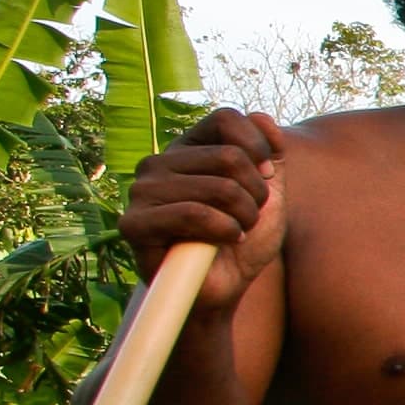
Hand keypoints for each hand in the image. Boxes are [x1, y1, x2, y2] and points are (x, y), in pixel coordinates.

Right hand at [119, 108, 287, 315]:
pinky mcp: (133, 223)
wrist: (224, 288)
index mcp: (188, 148)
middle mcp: (159, 162)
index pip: (226, 118)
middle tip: (248, 217)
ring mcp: (142, 191)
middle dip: (256, 194)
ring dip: (244, 217)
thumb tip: (261, 116)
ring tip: (235, 232)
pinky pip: (194, 213)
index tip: (267, 178)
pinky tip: (224, 242)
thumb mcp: (269, 193)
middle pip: (230, 156)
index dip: (258, 147)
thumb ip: (270, 153)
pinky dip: (224, 230)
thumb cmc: (242, 239)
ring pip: (219, 186)